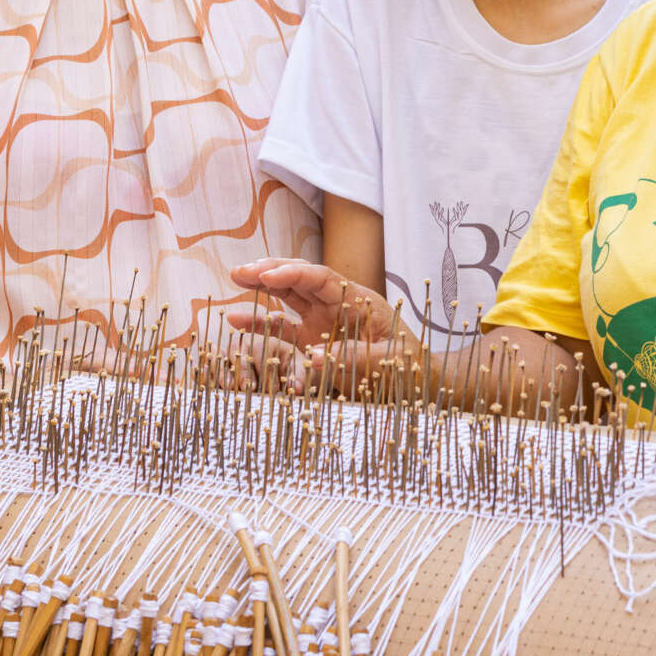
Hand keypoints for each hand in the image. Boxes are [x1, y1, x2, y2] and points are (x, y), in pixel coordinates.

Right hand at [224, 258, 427, 393]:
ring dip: (261, 289)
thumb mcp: (390, 360)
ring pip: (287, 298)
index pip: (321, 278)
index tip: (267, 275)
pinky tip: (235, 320)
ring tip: (235, 279)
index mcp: (357, 300)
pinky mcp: (312, 345)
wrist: (421, 384)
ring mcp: (322, 324)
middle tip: (240, 270)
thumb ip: (355, 357)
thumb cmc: (412, 367)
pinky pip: (283, 331)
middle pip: (299, 279)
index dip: (293, 274)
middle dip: (270, 271)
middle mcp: (336, 306)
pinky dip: (261, 324)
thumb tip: (315, 357)